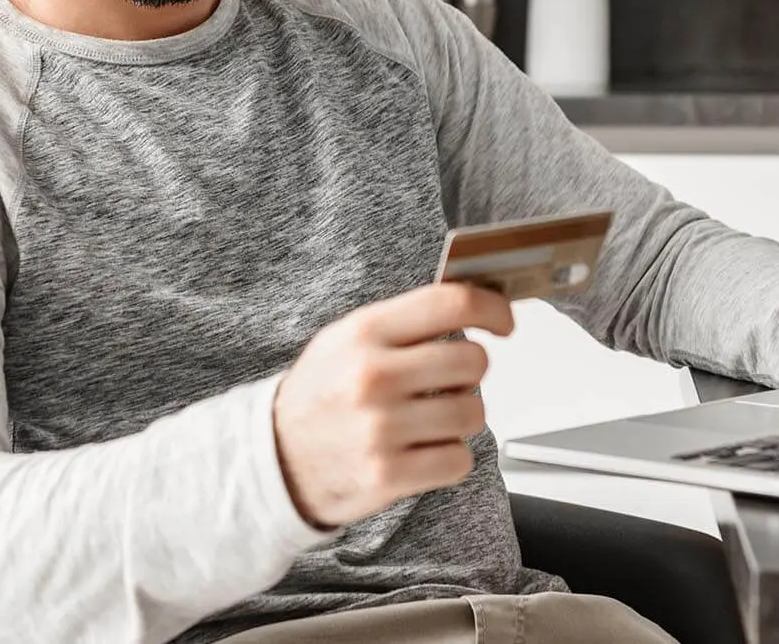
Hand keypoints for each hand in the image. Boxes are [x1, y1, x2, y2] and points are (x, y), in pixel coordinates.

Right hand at [272, 282, 513, 529]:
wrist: (274, 459)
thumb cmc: (321, 394)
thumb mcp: (347, 339)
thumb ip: (405, 321)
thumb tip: (475, 305)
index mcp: (364, 332)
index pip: (452, 303)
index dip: (493, 309)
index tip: (503, 322)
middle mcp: (373, 376)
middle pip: (474, 360)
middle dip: (470, 372)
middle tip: (449, 381)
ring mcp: (381, 428)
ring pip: (474, 413)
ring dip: (462, 416)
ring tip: (430, 419)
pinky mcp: (388, 475)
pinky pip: (459, 459)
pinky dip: (450, 457)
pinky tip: (422, 450)